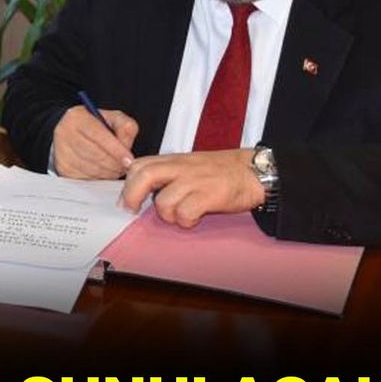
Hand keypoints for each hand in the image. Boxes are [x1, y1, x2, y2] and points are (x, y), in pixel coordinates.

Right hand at [51, 106, 138, 178]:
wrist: (72, 132)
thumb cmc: (95, 125)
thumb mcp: (113, 119)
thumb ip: (126, 128)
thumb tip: (126, 149)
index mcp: (77, 117)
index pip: (99, 136)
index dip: (116, 150)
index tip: (128, 160)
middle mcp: (64, 133)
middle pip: (95, 155)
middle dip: (114, 163)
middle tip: (125, 166)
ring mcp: (61, 151)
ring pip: (91, 168)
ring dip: (108, 172)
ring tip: (116, 168)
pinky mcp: (62, 167)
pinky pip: (86, 177)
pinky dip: (98, 177)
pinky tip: (104, 171)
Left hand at [119, 149, 264, 227]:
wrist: (254, 171)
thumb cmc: (220, 171)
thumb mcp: (189, 164)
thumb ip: (166, 171)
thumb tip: (139, 184)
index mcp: (174, 160)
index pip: (140, 164)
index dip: (128, 182)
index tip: (125, 199)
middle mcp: (181, 167)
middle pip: (145, 175)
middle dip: (132, 195)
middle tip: (132, 210)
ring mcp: (195, 180)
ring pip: (164, 201)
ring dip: (167, 215)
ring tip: (180, 215)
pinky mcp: (210, 195)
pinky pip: (185, 213)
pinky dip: (186, 221)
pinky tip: (194, 218)